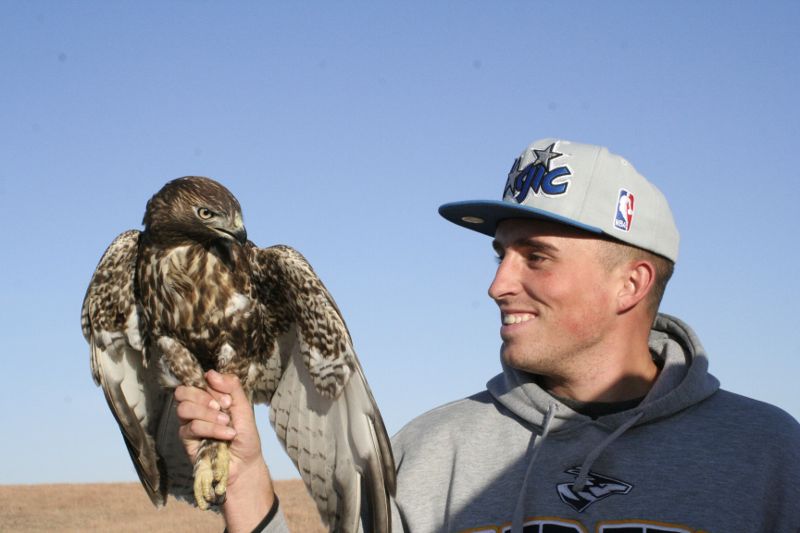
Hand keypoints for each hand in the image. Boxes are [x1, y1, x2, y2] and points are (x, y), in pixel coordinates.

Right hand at [175, 370, 275, 532]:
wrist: (245, 464)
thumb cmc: (245, 437)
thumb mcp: (244, 408)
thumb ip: (231, 388)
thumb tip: (211, 373)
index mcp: (209, 398)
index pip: (198, 380)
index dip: (210, 385)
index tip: (228, 398)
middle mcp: (197, 409)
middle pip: (183, 391)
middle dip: (204, 397)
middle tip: (223, 407)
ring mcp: (190, 424)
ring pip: (184, 408)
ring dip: (207, 413)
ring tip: (226, 422)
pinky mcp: (187, 441)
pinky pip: (191, 427)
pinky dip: (212, 428)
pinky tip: (226, 434)